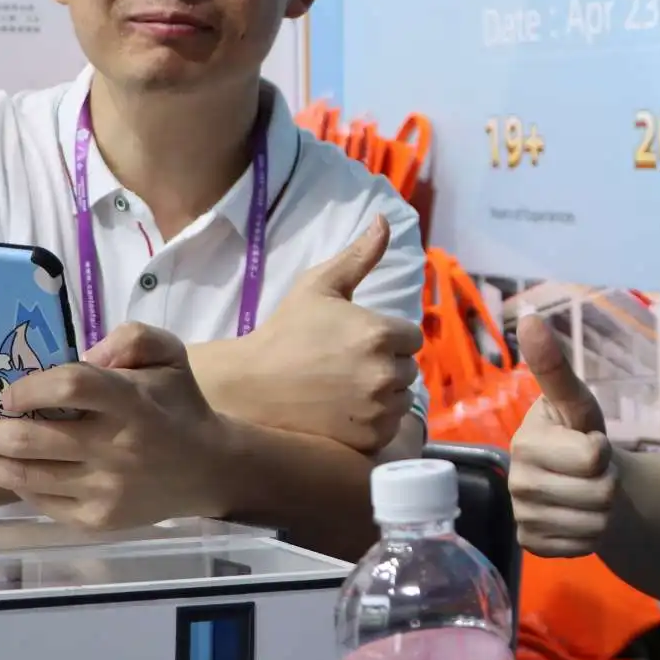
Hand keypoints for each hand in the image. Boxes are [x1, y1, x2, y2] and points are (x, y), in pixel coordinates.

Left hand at [0, 323, 230, 530]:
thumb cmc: (179, 405)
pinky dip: (14, 485)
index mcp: (133, 404)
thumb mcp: (169, 355)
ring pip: (25, 477)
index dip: (31, 387)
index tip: (7, 391)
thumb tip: (84, 355)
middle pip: (32, 440)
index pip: (72, 387)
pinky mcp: (96, 519)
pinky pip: (41, 502)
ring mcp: (104, 490)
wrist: (208, 470)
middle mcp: (116, 449)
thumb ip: (131, 339)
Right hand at [226, 213, 424, 452]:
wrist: (250, 385)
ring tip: (345, 390)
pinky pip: (389, 428)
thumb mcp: (319, 286)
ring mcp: (377, 410)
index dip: (386, 338)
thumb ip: (359, 256)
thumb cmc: (285, 331)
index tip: (356, 342)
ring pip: (400, 399)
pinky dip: (373, 422)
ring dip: (383, 395)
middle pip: (407, 369)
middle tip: (347, 366)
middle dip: (385, 365)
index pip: (410, 337)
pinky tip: (343, 412)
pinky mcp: (368, 440)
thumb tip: (384, 219)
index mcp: (380, 333)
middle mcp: (385, 373)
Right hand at [509, 315, 618, 557]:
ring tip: (586, 492)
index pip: (592, 457)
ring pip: (595, 523)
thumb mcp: (577, 402)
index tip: (586, 440)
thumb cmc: (578, 432)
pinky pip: (583, 546)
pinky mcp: (531, 545)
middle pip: (599, 493)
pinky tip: (576, 516)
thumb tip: (530, 318)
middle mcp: (515, 481)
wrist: (584, 480)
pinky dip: (591, 534)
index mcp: (524, 442)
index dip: (602, 450)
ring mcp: (521, 516)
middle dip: (607, 481)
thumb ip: (554, 367)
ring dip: (603, 509)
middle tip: (591, 472)